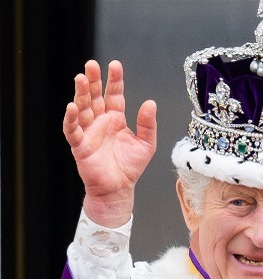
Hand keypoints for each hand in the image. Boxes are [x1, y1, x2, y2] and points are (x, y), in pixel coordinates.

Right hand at [63, 60, 156, 227]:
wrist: (119, 189)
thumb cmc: (130, 167)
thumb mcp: (146, 144)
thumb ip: (147, 124)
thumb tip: (150, 103)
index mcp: (116, 119)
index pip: (114, 95)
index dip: (114, 80)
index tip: (114, 65)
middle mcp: (100, 122)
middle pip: (94, 97)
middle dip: (93, 80)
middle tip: (91, 64)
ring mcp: (89, 132)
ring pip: (82, 108)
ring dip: (80, 94)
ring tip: (80, 78)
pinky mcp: (80, 146)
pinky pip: (73, 130)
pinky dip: (71, 119)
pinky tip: (72, 106)